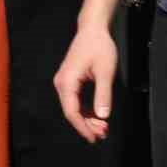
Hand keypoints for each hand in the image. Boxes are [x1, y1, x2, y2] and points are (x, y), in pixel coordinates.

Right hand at [53, 23, 117, 143]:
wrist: (92, 29)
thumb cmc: (99, 46)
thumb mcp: (105, 71)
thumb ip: (103, 94)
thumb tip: (103, 116)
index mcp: (67, 82)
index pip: (72, 112)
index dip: (83, 127)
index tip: (94, 137)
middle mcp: (61, 84)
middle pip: (72, 112)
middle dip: (87, 125)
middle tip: (104, 133)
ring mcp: (64, 83)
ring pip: (74, 108)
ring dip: (87, 119)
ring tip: (103, 128)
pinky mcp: (69, 81)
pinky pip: (75, 101)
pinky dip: (86, 110)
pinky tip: (97, 116)